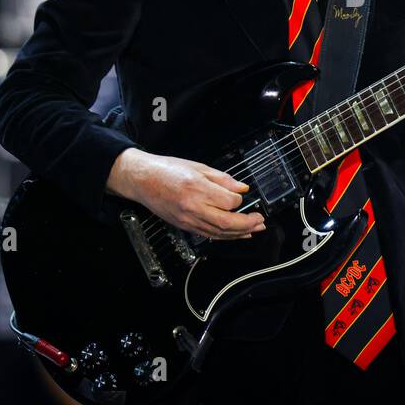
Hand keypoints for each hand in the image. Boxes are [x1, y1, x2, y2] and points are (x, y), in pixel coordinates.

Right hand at [106, 147, 266, 240]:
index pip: (229, 201)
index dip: (239, 199)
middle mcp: (193, 207)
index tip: (241, 195)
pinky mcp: (185, 226)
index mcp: (197, 189)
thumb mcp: (198, 167)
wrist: (143, 180)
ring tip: (255, 229)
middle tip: (260, 221)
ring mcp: (188, 220)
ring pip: (219, 233)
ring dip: (240, 233)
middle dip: (247, 224)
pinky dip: (225, 237)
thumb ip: (222, 179)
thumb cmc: (168, 170)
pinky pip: (209, 235)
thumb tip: (242, 188)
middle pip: (227, 223)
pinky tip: (236, 235)